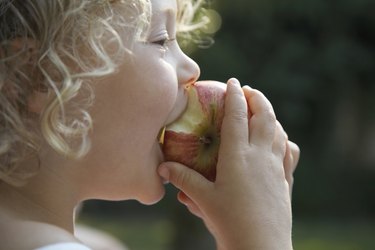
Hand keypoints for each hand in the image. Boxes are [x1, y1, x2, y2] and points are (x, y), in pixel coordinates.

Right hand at [158, 78, 298, 249]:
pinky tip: (281, 140)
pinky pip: (289, 152)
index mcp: (238, 157)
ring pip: (279, 131)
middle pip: (264, 117)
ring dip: (271, 115)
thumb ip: (184, 180)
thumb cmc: (230, 223)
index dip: (235, 96)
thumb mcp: (204, 200)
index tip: (233, 81)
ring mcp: (276, 167)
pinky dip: (284, 139)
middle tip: (249, 90)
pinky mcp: (285, 180)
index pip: (237, 117)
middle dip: (258, 98)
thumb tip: (162, 168)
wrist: (261, 248)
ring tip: (263, 110)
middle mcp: (260, 156)